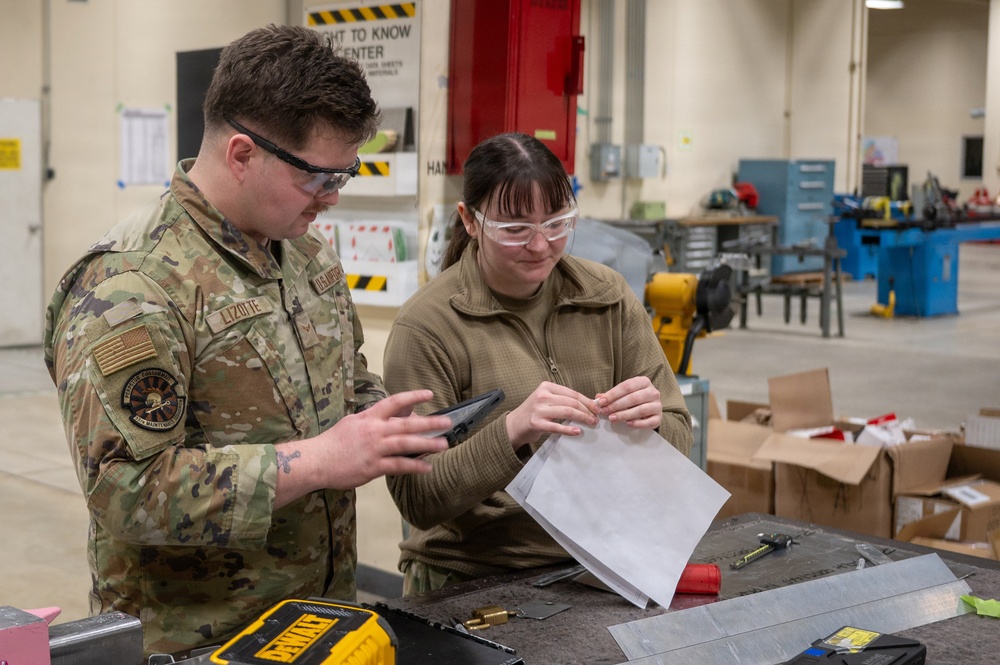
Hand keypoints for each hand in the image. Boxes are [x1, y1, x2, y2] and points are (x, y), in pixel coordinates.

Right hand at [273, 390, 451, 506]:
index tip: (429, 395)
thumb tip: (392, 415)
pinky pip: (399, 465)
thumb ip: (373, 419)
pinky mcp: (373, 467)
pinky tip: (427, 467)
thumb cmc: (333, 443)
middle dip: (429, 422)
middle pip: (406, 423)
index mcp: (369, 417)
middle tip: (447, 422)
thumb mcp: (353, 423)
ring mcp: (374, 449)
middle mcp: (374, 430)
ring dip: (427, 444)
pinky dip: (414, 466)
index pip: (394, 402)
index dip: (413, 397)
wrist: (315, 461)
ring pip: (406, 443)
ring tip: (444, 444)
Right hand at [505, 381, 598, 449]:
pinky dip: (569, 430)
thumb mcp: (546, 400)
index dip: (587, 401)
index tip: (597, 408)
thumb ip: (562, 400)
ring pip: (567, 412)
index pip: (572, 393)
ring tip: (590, 423)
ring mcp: (538, 409)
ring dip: (582, 418)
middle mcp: (542, 396)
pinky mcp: (536, 423)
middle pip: (572, 402)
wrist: (513, 425)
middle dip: (587, 410)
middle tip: (596, 418)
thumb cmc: (533, 412)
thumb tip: (588, 404)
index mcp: (546, 387)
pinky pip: (557, 426)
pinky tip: (577, 431)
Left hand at [594, 376, 661, 429]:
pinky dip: (638, 423)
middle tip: (604, 411)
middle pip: (633, 398)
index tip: (601, 401)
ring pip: (640, 410)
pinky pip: (649, 422)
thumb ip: (611, 395)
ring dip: (624, 415)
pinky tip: (627, 424)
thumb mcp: (624, 394)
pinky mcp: (659, 417)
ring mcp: (657, 405)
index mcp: (643, 382)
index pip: (626, 386)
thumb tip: (598, 398)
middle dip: (616, 405)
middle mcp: (653, 392)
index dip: (613, 394)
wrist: (650, 407)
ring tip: (612, 418)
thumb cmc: (634, 399)